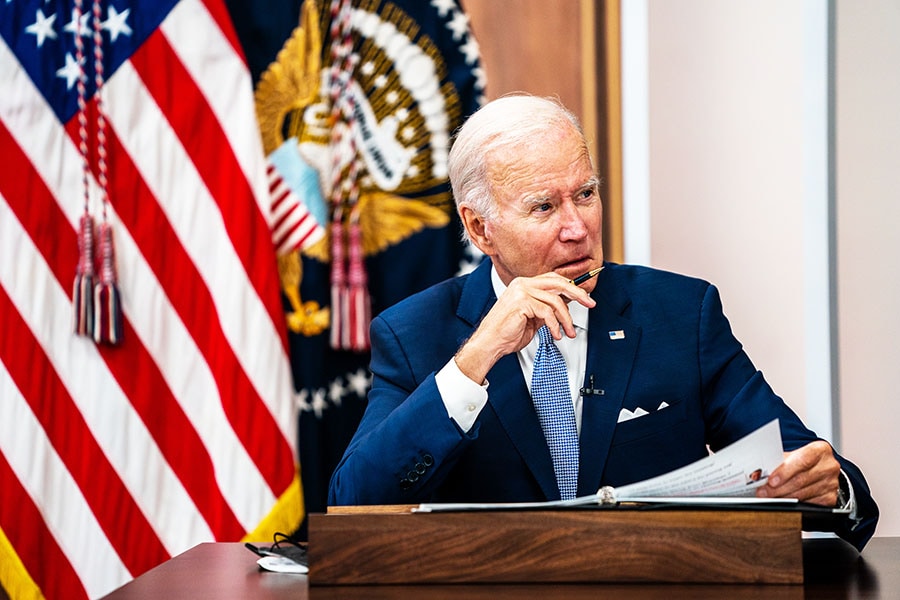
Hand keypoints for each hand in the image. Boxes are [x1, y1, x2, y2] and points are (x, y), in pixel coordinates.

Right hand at [454, 273, 595, 383]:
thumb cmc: (508, 333)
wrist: (490, 343)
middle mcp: (522, 284)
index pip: (553, 279)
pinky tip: (555, 334)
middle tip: (590, 303)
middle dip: (578, 293)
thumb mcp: (533, 318)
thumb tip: (566, 304)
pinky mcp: (521, 303)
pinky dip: (555, 325)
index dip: (572, 287)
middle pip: (558, 282)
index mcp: (524, 284)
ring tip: (568, 332)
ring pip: (555, 300)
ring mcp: (521, 291)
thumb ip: (547, 308)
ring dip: (566, 319)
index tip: (585, 296)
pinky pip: (547, 312)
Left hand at [755, 440, 840, 505]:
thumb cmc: (803, 460)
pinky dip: (793, 504)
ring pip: (803, 493)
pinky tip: (783, 502)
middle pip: (801, 480)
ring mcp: (831, 483)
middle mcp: (829, 466)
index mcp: (820, 450)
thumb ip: (780, 461)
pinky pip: (809, 504)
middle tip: (763, 492)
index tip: (771, 480)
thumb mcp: (794, 454)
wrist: (820, 469)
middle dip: (778, 488)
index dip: (785, 471)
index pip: (803, 460)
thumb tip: (760, 472)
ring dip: (783, 497)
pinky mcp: (830, 498)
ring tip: (768, 497)